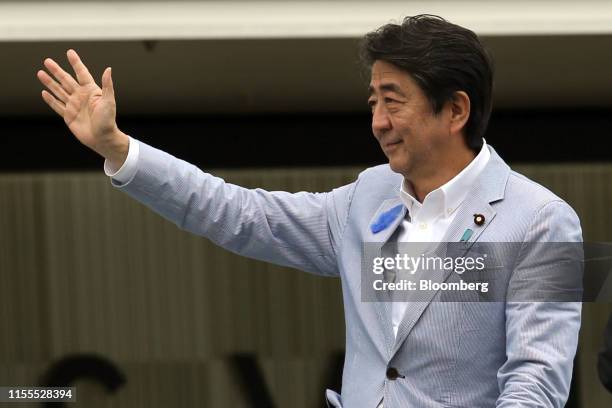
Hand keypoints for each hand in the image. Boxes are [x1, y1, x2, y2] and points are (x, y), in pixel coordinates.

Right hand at [37, 49, 127, 166]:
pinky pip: (57, 105)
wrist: (102, 138)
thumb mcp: (108, 101)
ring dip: (50, 82)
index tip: (69, 52)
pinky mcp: (68, 116)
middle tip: (47, 61)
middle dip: (57, 71)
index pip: (82, 73)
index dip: (76, 63)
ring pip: (59, 91)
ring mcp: (74, 106)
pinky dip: (50, 99)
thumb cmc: (108, 120)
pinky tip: (44, 92)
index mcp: (91, 91)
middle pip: (66, 80)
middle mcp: (81, 96)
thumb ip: (107, 85)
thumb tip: (108, 69)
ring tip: (40, 73)